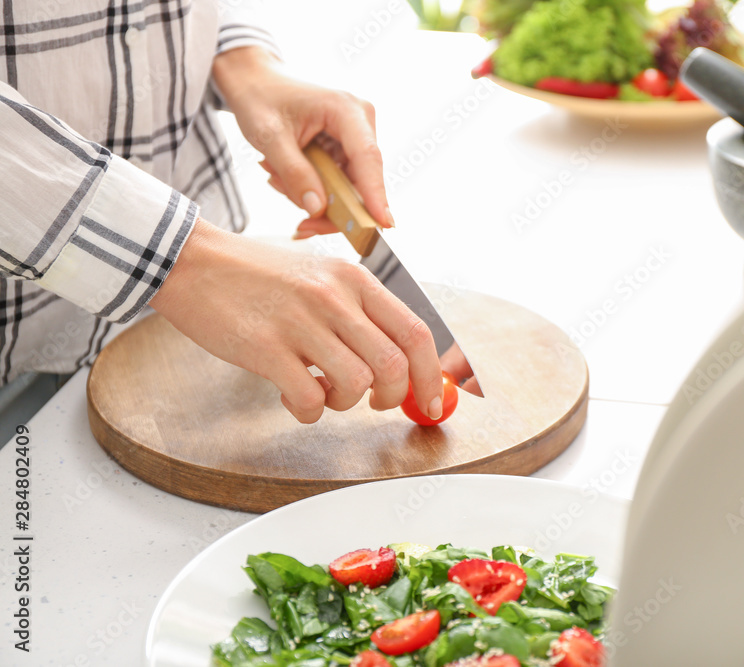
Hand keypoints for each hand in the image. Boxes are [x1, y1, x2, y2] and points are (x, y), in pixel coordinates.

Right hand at [150, 220, 443, 423]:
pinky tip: (291, 396)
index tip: (432, 404)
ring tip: (322, 390)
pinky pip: (309, 399)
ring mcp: (300, 321)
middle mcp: (334, 296)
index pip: (416, 332)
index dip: (432, 376)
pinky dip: (307, 411)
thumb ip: (361, 312)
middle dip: (391, 397)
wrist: (193, 262)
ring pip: (357, 384)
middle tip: (372, 402)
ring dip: (345, 402)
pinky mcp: (265, 347)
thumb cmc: (259, 275)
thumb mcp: (321, 275)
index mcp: (355, 278)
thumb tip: (401, 363)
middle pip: (394, 364)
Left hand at [212, 47, 391, 235]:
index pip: (368, 158)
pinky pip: (340, 184)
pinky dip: (314, 189)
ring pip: (349, 188)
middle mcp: (361, 122)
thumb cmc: (260, 98)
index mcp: (346, 109)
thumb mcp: (269, 137)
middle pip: (361, 181)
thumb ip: (294, 174)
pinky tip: (286, 176)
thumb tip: (318, 210)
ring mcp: (357, 137)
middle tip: (300, 226)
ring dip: (315, 196)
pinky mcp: (348, 149)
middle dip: (331, 207)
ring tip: (277, 177)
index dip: (375, 194)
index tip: (383, 225)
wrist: (255, 80)